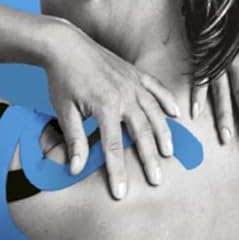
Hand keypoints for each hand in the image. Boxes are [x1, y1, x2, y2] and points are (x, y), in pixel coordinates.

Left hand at [39, 17, 179, 200]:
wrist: (66, 45)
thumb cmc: (62, 80)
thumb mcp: (64, 111)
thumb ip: (74, 140)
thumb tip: (76, 169)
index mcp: (105, 106)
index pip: (113, 146)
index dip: (117, 171)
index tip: (121, 193)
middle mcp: (125, 95)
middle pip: (142, 132)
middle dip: (149, 159)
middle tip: (156, 180)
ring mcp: (133, 83)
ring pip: (155, 112)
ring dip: (164, 134)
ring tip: (168, 154)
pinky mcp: (135, 74)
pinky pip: (157, 89)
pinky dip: (167, 102)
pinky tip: (175, 116)